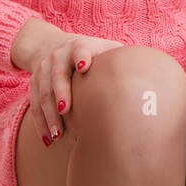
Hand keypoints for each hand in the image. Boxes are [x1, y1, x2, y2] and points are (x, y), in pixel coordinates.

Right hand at [12, 18, 124, 146]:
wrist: (53, 45)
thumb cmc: (91, 53)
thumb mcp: (105, 49)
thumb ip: (122, 59)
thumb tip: (152, 75)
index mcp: (79, 46)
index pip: (80, 49)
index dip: (81, 57)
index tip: (83, 67)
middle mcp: (58, 56)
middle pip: (57, 75)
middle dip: (60, 92)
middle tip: (66, 110)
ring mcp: (43, 70)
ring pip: (43, 93)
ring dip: (49, 115)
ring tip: (58, 135)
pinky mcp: (33, 83)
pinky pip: (34, 104)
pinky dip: (40, 123)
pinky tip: (48, 139)